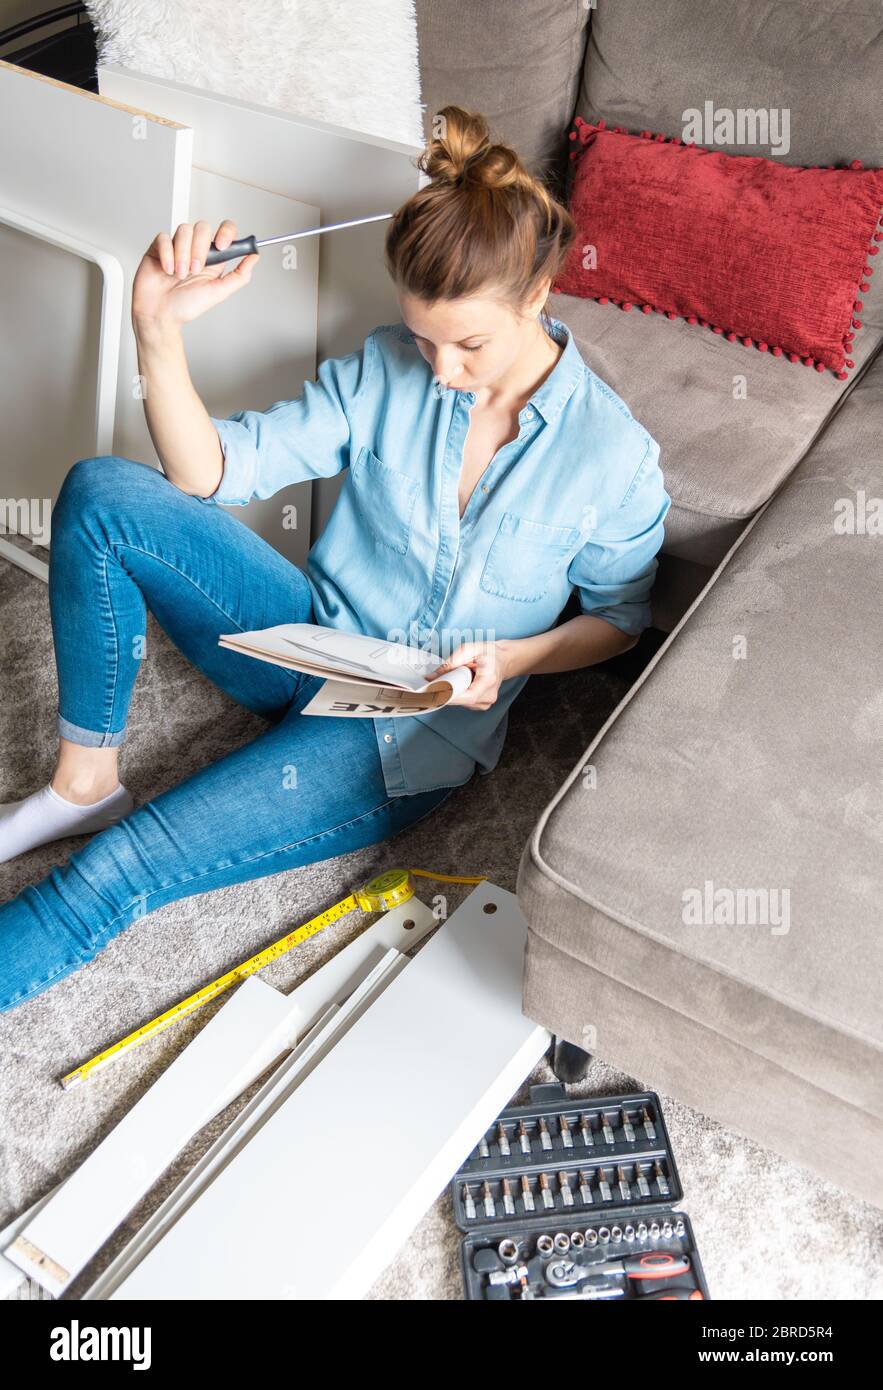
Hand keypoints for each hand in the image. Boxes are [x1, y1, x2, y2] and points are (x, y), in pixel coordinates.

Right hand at [132, 220, 258, 330]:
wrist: (159, 315)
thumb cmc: (185, 307)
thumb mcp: (218, 293)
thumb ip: (239, 276)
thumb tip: (255, 257)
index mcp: (213, 259)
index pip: (224, 230)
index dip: (226, 232)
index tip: (222, 246)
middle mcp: (195, 249)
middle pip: (203, 227)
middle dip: (199, 249)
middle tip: (195, 270)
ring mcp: (177, 246)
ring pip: (184, 230)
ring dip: (183, 254)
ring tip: (180, 274)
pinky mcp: (159, 247)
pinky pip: (164, 237)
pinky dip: (167, 254)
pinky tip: (167, 270)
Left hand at [427, 640, 512, 709]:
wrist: (503, 659)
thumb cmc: (489, 653)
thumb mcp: (469, 649)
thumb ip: (450, 662)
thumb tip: (432, 677)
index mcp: (489, 680)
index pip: (469, 696)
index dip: (451, 696)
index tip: (435, 692)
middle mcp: (490, 695)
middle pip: (462, 700)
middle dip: (447, 691)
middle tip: (437, 681)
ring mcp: (486, 702)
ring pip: (461, 702)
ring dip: (453, 692)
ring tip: (458, 677)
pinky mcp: (481, 705)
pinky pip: (463, 702)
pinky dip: (458, 694)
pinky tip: (463, 683)